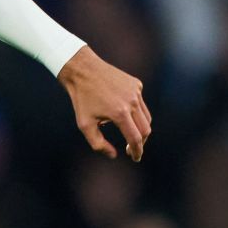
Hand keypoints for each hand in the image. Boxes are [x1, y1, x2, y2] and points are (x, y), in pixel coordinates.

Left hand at [58, 46, 150, 161]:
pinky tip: (122, 111)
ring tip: (128, 133)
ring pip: (146, 117)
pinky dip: (136, 112)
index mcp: (120, 113)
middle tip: (131, 149)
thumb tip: (114, 155)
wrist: (83, 69)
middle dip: (140, 142)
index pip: (136, 139)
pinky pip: (141, 103)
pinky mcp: (136, 84)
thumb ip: (98, 144)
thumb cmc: (81, 99)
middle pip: (145, 130)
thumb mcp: (84, 125)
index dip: (137, 152)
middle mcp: (132, 102)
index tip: (135, 158)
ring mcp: (136, 91)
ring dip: (140, 129)